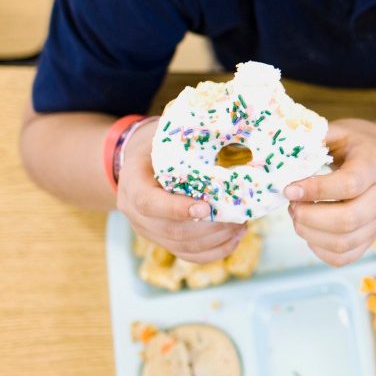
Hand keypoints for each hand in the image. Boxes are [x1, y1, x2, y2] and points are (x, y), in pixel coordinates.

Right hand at [116, 119, 245, 262]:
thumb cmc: (159, 142)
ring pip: (183, 246)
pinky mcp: (163, 240)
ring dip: (217, 239)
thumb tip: (228, 120)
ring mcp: (149, 230)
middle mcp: (136, 213)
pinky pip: (189, 255)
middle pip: (172, 231)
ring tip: (242, 223)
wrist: (138, 161)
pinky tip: (236, 237)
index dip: (176, 209)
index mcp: (133, 184)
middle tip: (239, 215)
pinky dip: (215, 251)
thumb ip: (184, 134)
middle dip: (210, 227)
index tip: (205, 207)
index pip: (149, 204)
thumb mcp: (163, 133)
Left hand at [284, 119, 375, 266]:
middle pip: (349, 220)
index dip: (316, 190)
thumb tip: (283, 149)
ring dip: (310, 234)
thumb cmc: (359, 146)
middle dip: (309, 217)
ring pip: (343, 243)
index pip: (350, 184)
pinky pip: (343, 257)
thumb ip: (316, 138)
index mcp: (374, 165)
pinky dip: (319, 249)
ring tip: (297, 215)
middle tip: (292, 206)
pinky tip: (310, 230)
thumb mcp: (342, 132)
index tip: (289, 189)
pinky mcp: (369, 239)